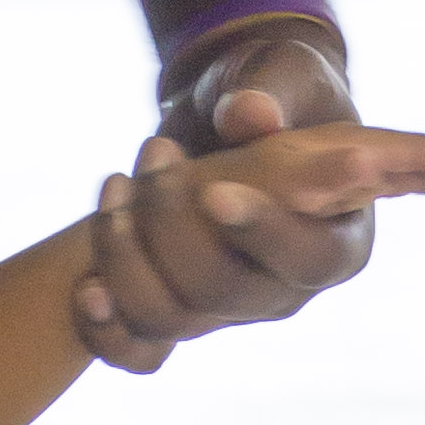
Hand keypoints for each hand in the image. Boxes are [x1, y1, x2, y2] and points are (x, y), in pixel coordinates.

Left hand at [74, 116, 424, 367]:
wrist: (226, 118)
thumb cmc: (277, 93)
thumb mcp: (286, 74)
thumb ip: (274, 92)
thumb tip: (251, 115)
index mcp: (338, 238)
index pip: (311, 258)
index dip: (263, 231)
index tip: (212, 191)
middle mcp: (285, 288)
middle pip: (225, 289)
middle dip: (173, 221)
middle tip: (155, 150)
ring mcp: (229, 311)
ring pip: (170, 317)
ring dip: (125, 254)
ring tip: (114, 184)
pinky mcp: (180, 317)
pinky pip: (139, 350)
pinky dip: (107, 329)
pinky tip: (86, 288)